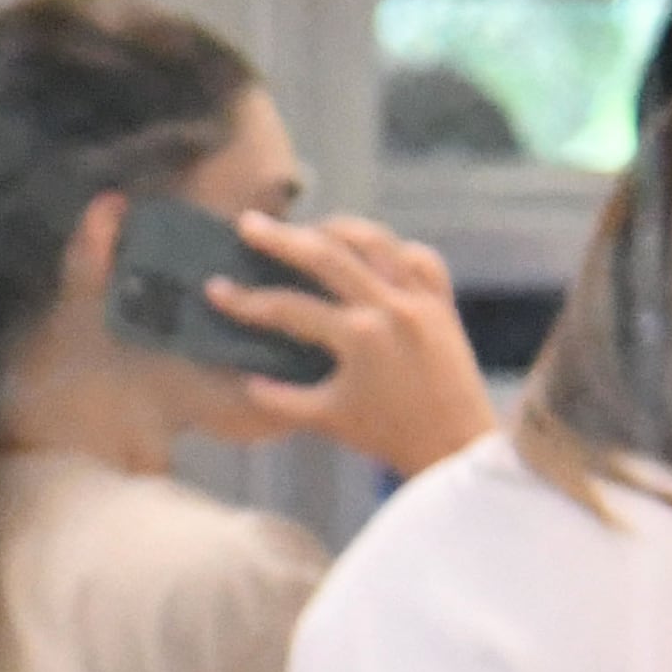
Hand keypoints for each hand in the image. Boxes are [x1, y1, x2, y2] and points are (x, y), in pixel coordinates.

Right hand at [212, 211, 497, 475]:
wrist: (456, 445)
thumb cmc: (387, 435)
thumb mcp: (325, 419)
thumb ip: (279, 398)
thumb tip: (244, 378)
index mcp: (358, 337)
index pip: (288, 308)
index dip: (246, 300)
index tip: (215, 289)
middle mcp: (390, 308)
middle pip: (327, 256)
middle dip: (281, 239)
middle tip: (249, 225)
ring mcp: (420, 301)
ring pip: (376, 243)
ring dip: (337, 229)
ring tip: (310, 228)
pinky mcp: (443, 304)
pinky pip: (419, 259)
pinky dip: (393, 249)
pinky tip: (372, 251)